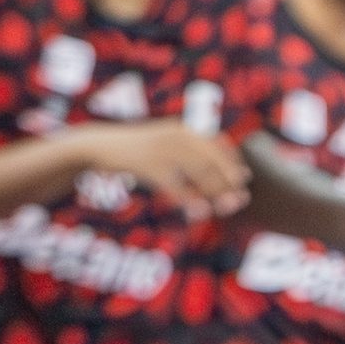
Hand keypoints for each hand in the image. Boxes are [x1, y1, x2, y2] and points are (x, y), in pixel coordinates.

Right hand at [82, 123, 249, 217]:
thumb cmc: (137, 153)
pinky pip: (177, 187)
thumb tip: (215, 181)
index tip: (244, 179)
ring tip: (225, 209)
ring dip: (215, 194)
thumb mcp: (164, 148)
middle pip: (212, 160)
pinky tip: (201, 213)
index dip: (232, 163)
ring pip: (200, 173)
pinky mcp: (150, 166)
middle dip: (228, 182)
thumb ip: (188, 158)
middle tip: (240, 201)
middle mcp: (176, 136)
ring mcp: (164, 150)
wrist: (100, 146)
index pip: (217, 144)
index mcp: (182, 130)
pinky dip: (191, 202)